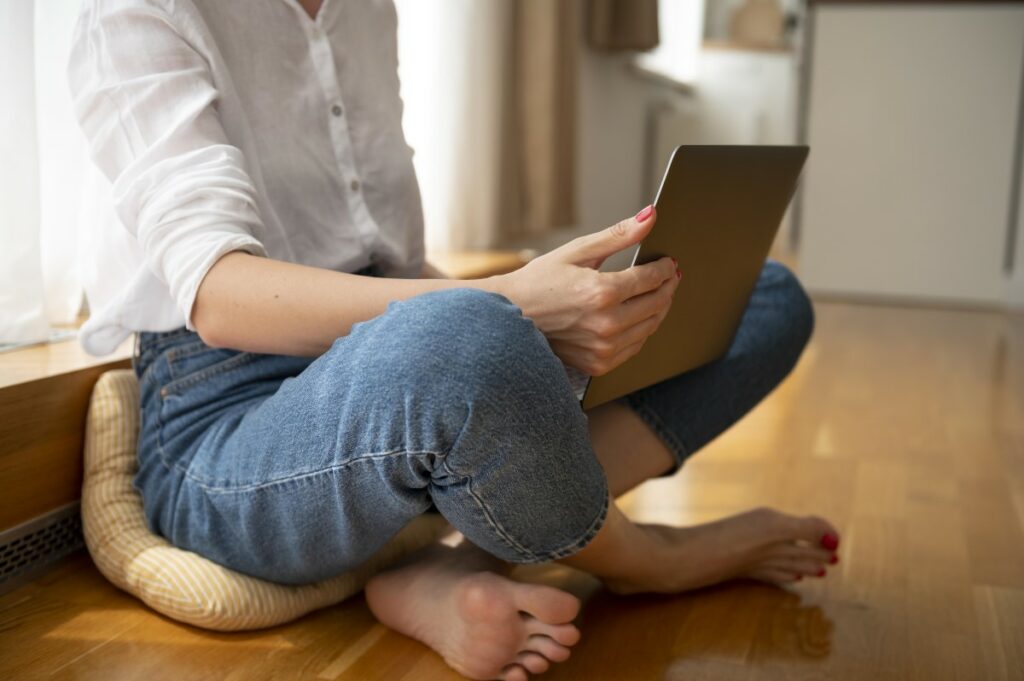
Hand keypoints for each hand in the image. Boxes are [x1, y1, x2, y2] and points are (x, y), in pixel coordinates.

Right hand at [493, 206, 679, 375]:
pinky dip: (642, 330)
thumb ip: (618, 236)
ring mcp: (604, 348)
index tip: (669, 262)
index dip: (666, 268)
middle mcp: (607, 324)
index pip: (652, 279)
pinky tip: (637, 316)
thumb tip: (650, 216)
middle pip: (658, 304)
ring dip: (659, 308)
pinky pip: (635, 347)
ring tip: (656, 294)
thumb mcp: (577, 251)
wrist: (508, 318)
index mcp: (602, 292)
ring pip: (650, 327)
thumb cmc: (539, 281)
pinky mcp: (599, 364)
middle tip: (670, 276)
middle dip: (668, 287)